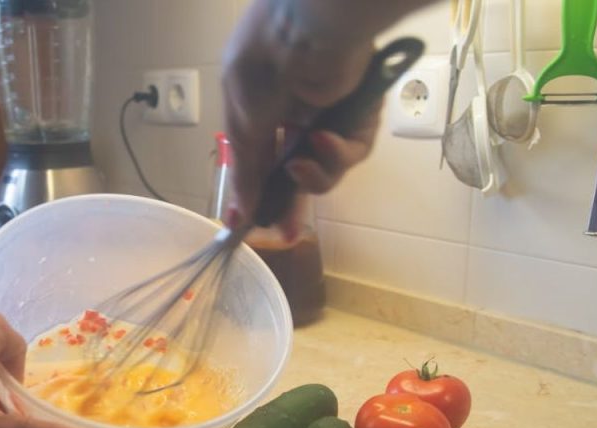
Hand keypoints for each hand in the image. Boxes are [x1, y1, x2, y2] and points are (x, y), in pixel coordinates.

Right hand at [223, 0, 431, 232]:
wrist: (311, 27)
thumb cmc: (265, 64)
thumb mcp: (245, 121)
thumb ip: (246, 170)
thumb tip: (238, 215)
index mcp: (256, 105)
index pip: (258, 158)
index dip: (255, 192)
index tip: (248, 225)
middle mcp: (291, 111)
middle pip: (293, 171)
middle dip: (289, 202)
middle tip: (284, 232)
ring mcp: (326, 114)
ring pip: (324, 168)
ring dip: (312, 175)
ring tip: (300, 164)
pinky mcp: (358, 116)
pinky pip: (350, 150)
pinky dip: (336, 153)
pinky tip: (323, 139)